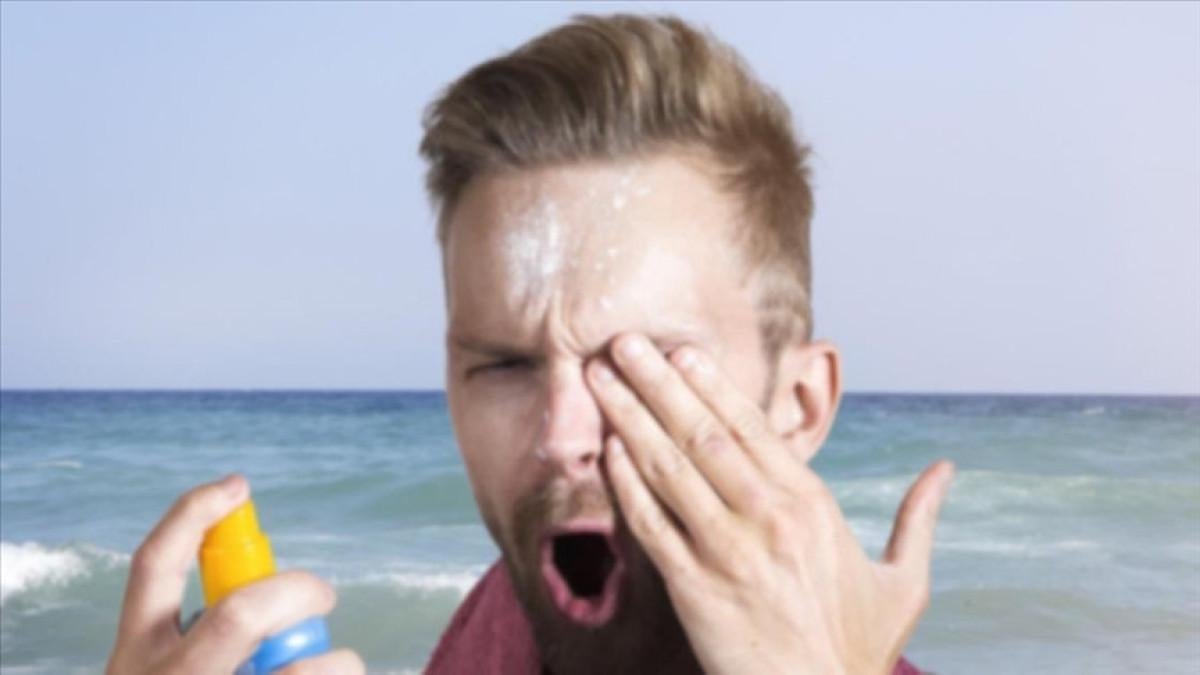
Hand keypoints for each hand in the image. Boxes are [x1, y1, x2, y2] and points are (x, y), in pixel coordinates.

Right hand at [106, 475, 363, 674]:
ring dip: (340, 665)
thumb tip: (281, 601)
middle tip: (321, 597)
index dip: (194, 514)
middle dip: (298, 589)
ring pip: (303, 674)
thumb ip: (206, 644)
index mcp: (136, 659)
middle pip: (243, 613)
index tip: (238, 484)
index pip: (153, 566)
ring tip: (343, 668)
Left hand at [586, 333, 953, 674]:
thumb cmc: (857, 649)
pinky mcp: (693, 590)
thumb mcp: (903, 582)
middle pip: (703, 433)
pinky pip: (651, 524)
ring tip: (600, 378)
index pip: (753, 427)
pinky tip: (605, 449)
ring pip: (669, 468)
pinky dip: (626, 484)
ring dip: (630, 417)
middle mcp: (767, 518)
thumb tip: (946, 468)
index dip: (711, 384)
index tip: (680, 351)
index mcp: (812, 506)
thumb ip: (918, 517)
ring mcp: (727, 552)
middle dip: (657, 382)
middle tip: (623, 342)